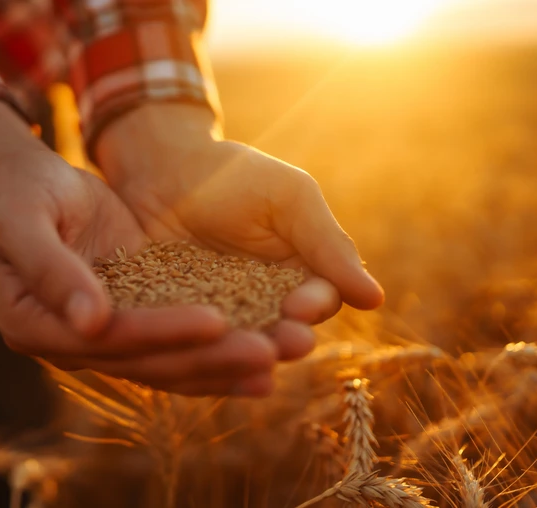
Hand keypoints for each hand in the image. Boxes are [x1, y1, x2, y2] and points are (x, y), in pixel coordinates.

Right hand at [0, 102, 285, 396]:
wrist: (29, 183)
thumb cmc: (21, 192)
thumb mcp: (24, 219)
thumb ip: (50, 268)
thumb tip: (90, 322)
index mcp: (32, 325)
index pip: (107, 338)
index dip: (160, 332)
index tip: (215, 322)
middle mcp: (69, 345)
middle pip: (145, 362)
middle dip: (209, 358)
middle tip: (268, 352)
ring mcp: (101, 340)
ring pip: (167, 364)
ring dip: (222, 366)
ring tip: (278, 364)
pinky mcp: (130, 322)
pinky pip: (175, 348)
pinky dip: (216, 356)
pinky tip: (262, 364)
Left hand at [96, 104, 384, 355]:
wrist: (161, 164)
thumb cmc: (233, 174)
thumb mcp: (289, 198)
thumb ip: (327, 245)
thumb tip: (375, 299)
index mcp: (298, 276)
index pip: (317, 302)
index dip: (312, 307)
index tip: (300, 307)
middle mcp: (260, 304)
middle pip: (278, 332)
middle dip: (282, 340)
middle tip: (282, 345)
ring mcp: (215, 316)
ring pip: (234, 344)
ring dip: (241, 353)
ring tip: (241, 354)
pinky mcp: (173, 321)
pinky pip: (186, 340)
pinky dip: (191, 349)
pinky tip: (191, 353)